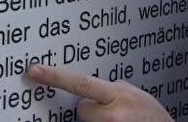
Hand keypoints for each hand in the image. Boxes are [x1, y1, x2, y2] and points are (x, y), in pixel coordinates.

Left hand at [27, 64, 172, 121]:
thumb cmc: (153, 117)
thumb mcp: (134, 93)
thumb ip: (113, 88)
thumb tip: (93, 88)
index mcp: (118, 95)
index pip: (79, 82)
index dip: (55, 76)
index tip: (34, 70)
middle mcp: (112, 115)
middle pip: (82, 109)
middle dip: (93, 109)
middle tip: (113, 113)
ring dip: (99, 121)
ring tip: (121, 121)